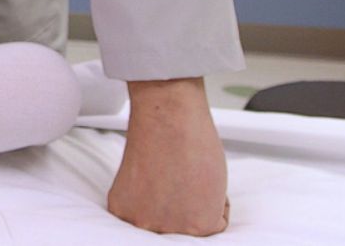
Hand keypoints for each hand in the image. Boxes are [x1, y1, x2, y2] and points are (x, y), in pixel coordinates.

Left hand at [108, 77, 228, 234]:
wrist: (167, 118)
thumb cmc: (156, 135)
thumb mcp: (142, 179)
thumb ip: (153, 202)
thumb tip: (170, 208)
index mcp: (124, 213)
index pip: (155, 222)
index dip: (168, 203)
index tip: (171, 194)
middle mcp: (143, 225)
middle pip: (176, 226)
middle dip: (184, 204)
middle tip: (182, 177)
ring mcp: (169, 227)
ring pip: (199, 224)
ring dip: (202, 201)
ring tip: (189, 172)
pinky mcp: (198, 225)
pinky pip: (220, 221)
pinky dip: (220, 199)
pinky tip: (203, 175)